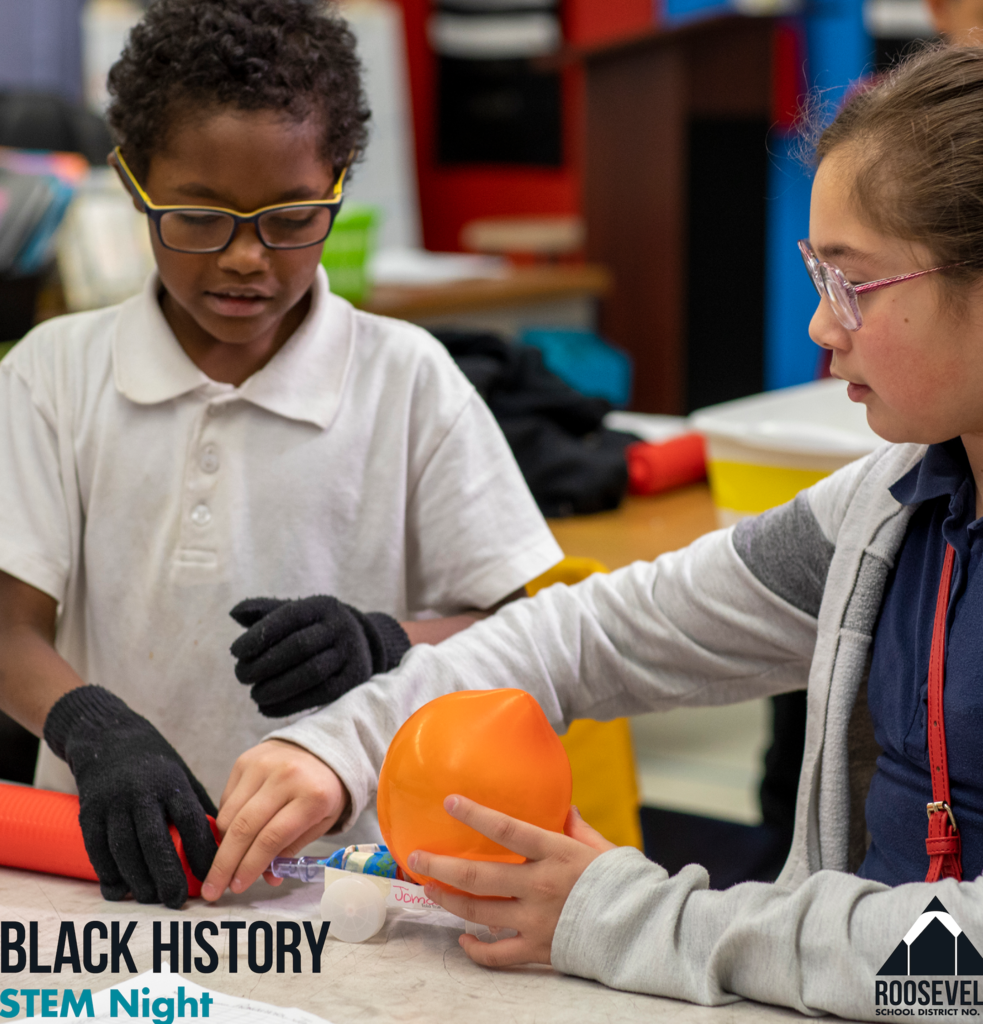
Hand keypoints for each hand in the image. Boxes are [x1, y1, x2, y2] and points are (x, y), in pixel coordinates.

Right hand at [43, 685, 217, 909]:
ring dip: (139, 880)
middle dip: (168, 874)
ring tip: (153, 898)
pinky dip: (109, 874)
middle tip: (177, 900)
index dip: (202, 851)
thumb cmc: (154, 764)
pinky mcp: (89, 813)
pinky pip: (98, 850)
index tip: (214, 874)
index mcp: (171, 782)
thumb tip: (222, 842)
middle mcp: (141, 793)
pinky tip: (121, 890)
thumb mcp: (182, 775)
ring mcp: (112, 804)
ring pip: (125, 850)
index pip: (191, 820)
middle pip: (155, 840)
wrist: (108, 737)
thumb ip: (197, 808)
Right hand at [201, 738, 349, 899]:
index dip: (250, 866)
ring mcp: (262, 766)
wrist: (322, 747)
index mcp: (311, 796)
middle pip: (244, 828)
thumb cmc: (323, 790)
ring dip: (222, 846)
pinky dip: (225, 823)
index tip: (237, 887)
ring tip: (223, 865)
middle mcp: (285, 777)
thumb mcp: (320, 822)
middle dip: (225, 864)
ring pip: (229, 815)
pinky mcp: (245, 760)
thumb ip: (291, 849)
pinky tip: (233, 834)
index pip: (271, 838)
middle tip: (213, 888)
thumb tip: (266, 878)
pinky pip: (226, 800)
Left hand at [229, 596, 410, 716]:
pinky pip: (320, 695)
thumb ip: (265, 611)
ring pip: (311, 673)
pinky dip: (290, 704)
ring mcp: (350, 654)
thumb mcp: (297, 613)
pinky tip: (267, 709)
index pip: (289, 617)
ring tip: (254, 695)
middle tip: (241, 676)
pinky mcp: (353, 680)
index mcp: (323, 606)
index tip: (235, 652)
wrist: (361, 643)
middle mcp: (340, 627)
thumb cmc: (314, 628)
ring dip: (277, 687)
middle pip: (299, 646)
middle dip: (265, 664)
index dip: (260, 635)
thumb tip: (234, 613)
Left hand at [408, 796, 616, 966]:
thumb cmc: (625, 883)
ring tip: (429, 888)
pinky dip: (476, 948)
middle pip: (478, 875)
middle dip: (442, 865)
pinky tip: (462, 938)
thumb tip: (563, 807)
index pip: (506, 829)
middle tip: (417, 857)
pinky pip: (498, 954)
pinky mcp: (538, 949)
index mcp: (555, 853)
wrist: (643, 931)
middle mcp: (540, 885)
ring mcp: (536, 919)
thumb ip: (577, 828)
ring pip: (480, 912)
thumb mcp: (601, 848)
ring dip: (448, 900)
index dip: (475, 814)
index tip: (449, 802)